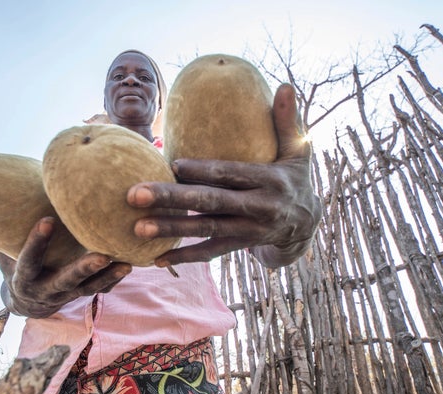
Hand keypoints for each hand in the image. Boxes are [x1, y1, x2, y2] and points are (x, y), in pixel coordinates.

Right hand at [0, 217, 131, 317]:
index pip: (28, 261)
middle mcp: (44, 290)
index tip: (47, 220)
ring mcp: (65, 295)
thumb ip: (10, 228)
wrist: (26, 299)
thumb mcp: (6, 249)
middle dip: (83, 268)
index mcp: (23, 278)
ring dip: (108, 276)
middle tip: (102, 255)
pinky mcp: (81, 294)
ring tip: (127, 264)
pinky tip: (131, 265)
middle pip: (65, 281)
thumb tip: (7, 184)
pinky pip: (99, 290)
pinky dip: (114, 280)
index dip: (36, 242)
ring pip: (87, 288)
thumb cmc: (16, 260)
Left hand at [126, 83, 321, 267]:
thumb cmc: (295, 179)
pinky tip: (157, 259)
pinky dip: (184, 257)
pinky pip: (210, 253)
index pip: (231, 173)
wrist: (307, 225)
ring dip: (171, 229)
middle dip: (171, 199)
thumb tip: (286, 85)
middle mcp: (259, 207)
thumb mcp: (299, 151)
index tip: (172, 165)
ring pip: (206, 230)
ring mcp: (248, 231)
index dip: (203, 171)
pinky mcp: (239, 245)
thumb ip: (288, 121)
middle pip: (210, 203)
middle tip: (135, 194)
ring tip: (138, 227)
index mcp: (270, 179)